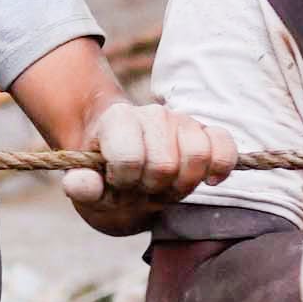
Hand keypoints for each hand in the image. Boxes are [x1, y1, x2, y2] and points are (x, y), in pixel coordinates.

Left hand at [72, 97, 246, 226]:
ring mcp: (182, 120)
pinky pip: (226, 146)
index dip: (124, 181)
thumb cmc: (106, 178)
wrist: (125, 165)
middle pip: (165, 164)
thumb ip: (81, 186)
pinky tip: (207, 180)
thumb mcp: (86, 187)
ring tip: (167, 186)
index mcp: (117, 121)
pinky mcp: (207, 132)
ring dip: (183, 183)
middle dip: (153, 188)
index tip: (117, 182)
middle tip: (143, 188)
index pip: (129, 157)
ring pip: (198, 155)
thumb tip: (76, 184)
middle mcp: (152, 113)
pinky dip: (221, 167)